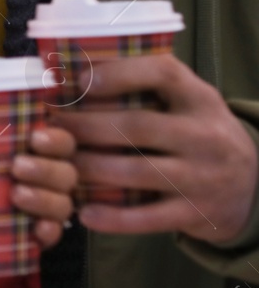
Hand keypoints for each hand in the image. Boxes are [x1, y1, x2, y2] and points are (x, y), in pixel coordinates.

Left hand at [0, 126, 77, 248]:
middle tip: (17, 166)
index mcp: (27, 148)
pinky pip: (55, 233)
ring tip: (16, 194)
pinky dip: (49, 232)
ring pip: (64, 200)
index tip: (35, 135)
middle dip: (48, 167)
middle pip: (66, 168)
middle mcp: (45, 175)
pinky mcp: (40, 232)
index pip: (58, 138)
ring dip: (46, 197)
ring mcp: (46, 205)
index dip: (56, 136)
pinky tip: (37, 231)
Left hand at [52, 54, 258, 244]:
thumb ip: (148, 86)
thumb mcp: (188, 102)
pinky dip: (113, 218)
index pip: (163, 73)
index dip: (119, 73)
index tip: (80, 81)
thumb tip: (74, 69)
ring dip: (89, 169)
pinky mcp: (196, 213)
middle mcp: (205, 135)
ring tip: (57, 166)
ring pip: (135, 172)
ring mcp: (202, 177)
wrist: (253, 186)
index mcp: (200, 98)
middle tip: (50, 129)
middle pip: (136, 126)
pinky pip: (148, 217)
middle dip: (86, 127)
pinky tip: (85, 213)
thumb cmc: (198, 133)